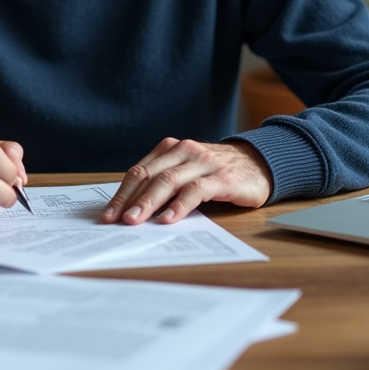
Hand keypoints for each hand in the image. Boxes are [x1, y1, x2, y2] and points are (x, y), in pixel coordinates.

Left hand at [100, 139, 271, 224]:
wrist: (260, 163)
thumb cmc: (217, 172)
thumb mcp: (187, 172)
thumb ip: (164, 184)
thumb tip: (133, 210)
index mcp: (170, 149)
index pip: (139, 172)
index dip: (121, 194)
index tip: (107, 215)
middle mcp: (184, 151)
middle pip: (149, 175)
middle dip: (129, 199)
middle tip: (115, 220)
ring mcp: (203, 163)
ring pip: (168, 181)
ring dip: (149, 202)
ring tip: (135, 220)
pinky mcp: (222, 177)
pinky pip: (196, 190)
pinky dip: (180, 205)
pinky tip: (169, 218)